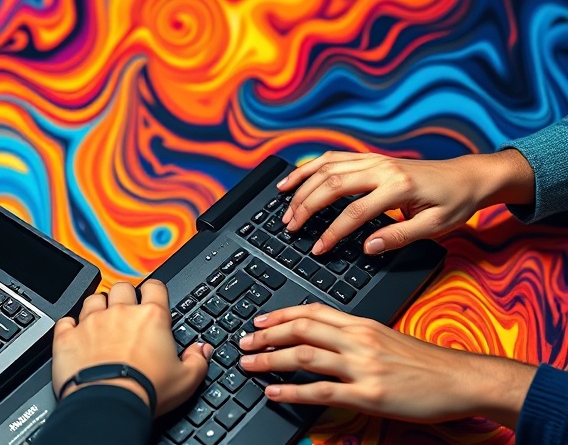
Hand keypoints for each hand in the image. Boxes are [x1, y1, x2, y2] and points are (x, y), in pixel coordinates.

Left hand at [51, 280, 211, 415]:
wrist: (109, 404)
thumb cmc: (146, 390)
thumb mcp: (185, 380)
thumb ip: (197, 360)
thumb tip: (202, 350)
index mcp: (151, 318)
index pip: (155, 287)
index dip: (154, 290)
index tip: (152, 298)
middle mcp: (120, 313)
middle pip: (122, 288)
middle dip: (124, 296)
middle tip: (126, 311)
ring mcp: (91, 322)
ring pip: (93, 299)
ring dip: (97, 306)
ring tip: (101, 321)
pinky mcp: (68, 336)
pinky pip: (65, 320)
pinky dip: (70, 325)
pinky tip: (75, 333)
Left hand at [238, 303, 534, 426]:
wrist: (461, 380)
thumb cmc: (426, 363)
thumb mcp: (387, 338)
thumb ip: (355, 336)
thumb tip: (323, 338)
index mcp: (362, 324)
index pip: (312, 311)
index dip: (281, 314)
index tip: (259, 320)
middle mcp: (359, 340)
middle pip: (302, 329)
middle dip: (267, 335)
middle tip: (244, 341)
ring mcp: (363, 367)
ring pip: (304, 356)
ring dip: (270, 359)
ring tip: (248, 363)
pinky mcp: (369, 395)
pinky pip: (321, 391)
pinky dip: (292, 392)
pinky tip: (273, 392)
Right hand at [277, 150, 534, 254]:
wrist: (467, 176)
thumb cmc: (454, 203)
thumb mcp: (435, 227)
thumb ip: (399, 236)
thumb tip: (367, 247)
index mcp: (398, 187)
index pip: (355, 212)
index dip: (332, 233)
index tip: (318, 249)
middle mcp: (382, 168)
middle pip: (332, 185)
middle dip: (306, 207)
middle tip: (290, 228)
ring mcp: (373, 159)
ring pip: (327, 168)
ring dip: (302, 186)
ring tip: (284, 207)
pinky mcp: (369, 157)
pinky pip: (332, 158)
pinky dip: (309, 167)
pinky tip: (293, 179)